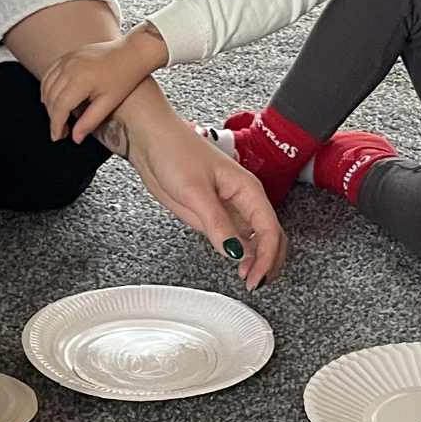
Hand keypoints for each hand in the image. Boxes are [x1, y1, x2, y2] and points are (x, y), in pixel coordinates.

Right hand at [42, 27, 166, 144]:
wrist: (132, 53)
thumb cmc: (124, 77)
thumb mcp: (109, 103)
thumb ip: (90, 121)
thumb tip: (75, 138)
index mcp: (81, 80)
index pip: (60, 107)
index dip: (56, 125)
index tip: (57, 137)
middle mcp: (70, 67)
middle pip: (51, 98)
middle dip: (53, 117)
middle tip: (62, 131)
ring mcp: (67, 59)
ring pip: (47, 86)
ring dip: (48, 103)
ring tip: (58, 117)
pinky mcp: (68, 56)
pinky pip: (49, 73)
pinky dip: (48, 87)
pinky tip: (54, 98)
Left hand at [115, 90, 286, 287]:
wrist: (150, 138)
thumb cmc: (175, 151)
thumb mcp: (195, 190)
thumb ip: (217, 223)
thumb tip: (236, 252)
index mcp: (247, 189)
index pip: (269, 230)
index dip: (267, 257)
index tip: (256, 278)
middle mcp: (242, 199)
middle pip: (270, 235)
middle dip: (269, 261)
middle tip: (255, 283)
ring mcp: (228, 207)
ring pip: (254, 238)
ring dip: (256, 259)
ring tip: (248, 278)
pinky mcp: (212, 212)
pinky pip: (234, 235)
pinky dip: (240, 253)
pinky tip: (236, 263)